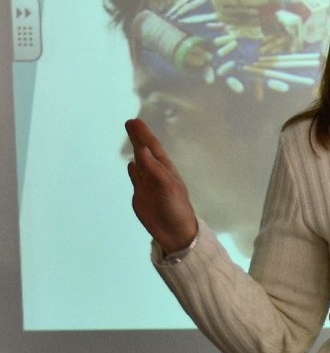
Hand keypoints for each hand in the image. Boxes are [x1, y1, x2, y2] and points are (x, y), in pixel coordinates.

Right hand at [125, 118, 198, 252]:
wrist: (175, 232)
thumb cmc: (176, 209)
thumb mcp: (167, 187)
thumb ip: (154, 169)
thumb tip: (143, 149)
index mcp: (166, 170)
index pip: (153, 147)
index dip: (144, 134)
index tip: (135, 121)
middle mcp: (156, 174)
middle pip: (145, 151)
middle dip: (139, 136)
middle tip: (131, 121)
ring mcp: (148, 184)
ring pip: (140, 162)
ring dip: (136, 149)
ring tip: (132, 136)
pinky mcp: (141, 195)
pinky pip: (136, 178)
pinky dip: (134, 170)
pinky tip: (132, 164)